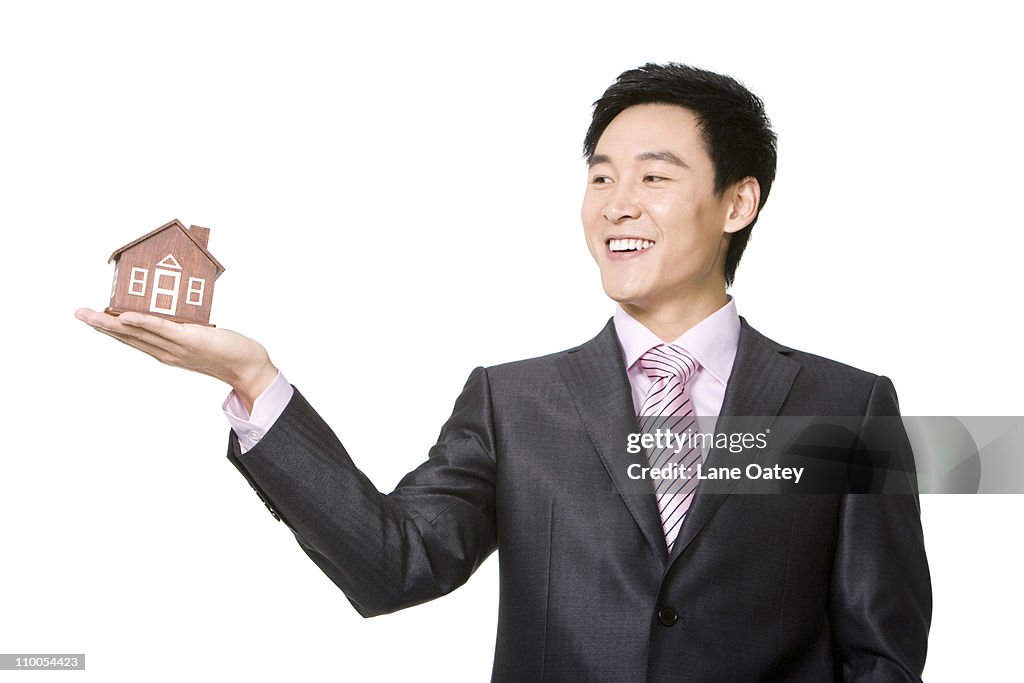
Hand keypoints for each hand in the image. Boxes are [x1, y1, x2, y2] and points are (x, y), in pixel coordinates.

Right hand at [74, 308, 276, 411]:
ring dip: (112, 323)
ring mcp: (176, 346)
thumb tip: (175, 317)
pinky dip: (142, 322)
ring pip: (138, 333)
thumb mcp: (198, 340)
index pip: (133, 339)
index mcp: (166, 352)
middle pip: (127, 337)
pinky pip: (161, 329)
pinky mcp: (189, 338)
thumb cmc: (227, 352)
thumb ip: (183, 332)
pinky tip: (124, 316)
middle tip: (78, 313)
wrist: (249, 368)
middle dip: (101, 325)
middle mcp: (166, 351)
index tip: (91, 318)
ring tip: (90, 313)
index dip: (110, 329)